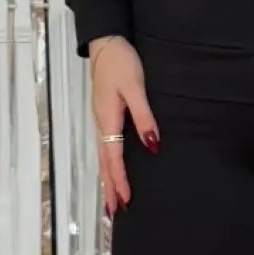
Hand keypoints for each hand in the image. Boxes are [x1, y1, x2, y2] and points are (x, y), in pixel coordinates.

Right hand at [89, 35, 158, 215]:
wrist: (106, 43)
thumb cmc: (121, 63)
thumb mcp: (135, 87)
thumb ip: (144, 116)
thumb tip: (152, 144)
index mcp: (108, 119)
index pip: (114, 157)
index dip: (119, 180)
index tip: (124, 200)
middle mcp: (101, 123)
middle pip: (104, 162)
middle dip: (109, 187)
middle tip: (114, 212)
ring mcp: (101, 119)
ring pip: (103, 156)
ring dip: (107, 178)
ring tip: (111, 199)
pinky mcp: (104, 114)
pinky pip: (105, 146)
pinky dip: (108, 163)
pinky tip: (112, 169)